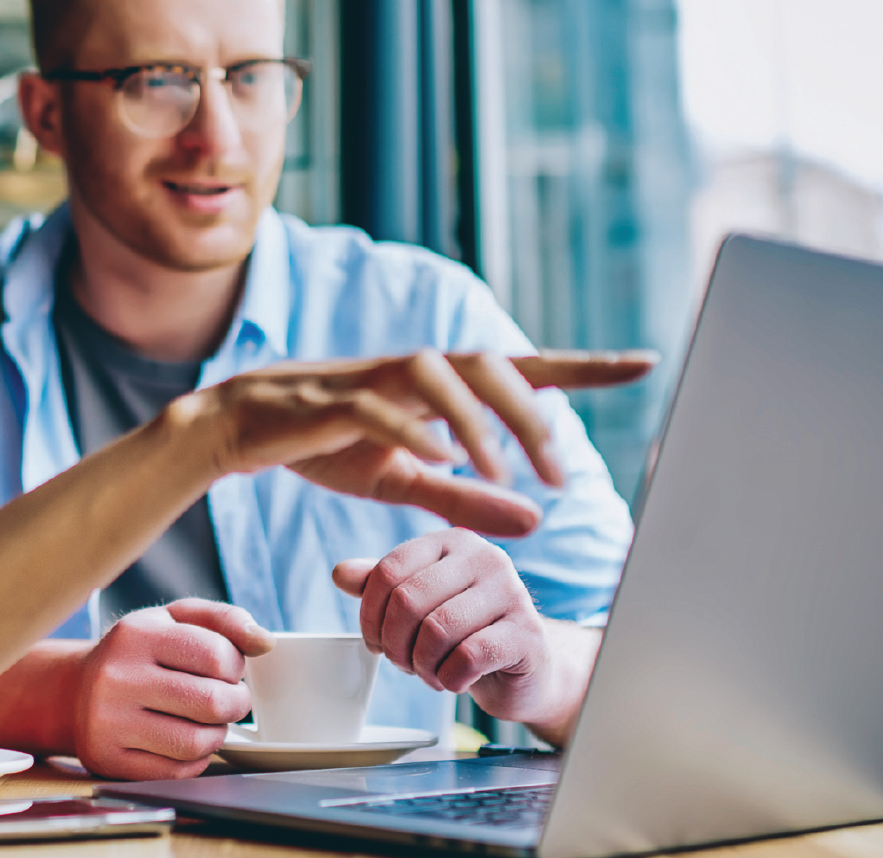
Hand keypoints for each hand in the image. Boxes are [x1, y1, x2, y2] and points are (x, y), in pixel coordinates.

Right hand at [71, 600, 272, 779]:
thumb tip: (264, 642)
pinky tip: (185, 741)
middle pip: (211, 703)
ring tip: (208, 721)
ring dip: (217, 734)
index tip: (227, 669)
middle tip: (229, 699)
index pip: (216, 655)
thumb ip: (223, 619)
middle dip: (235, 703)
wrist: (72, 691)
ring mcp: (108, 722)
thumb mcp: (173, 618)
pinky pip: (176, 772)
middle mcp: (116, 677)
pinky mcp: (108, 760)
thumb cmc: (136, 653)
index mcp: (136, 634)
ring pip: (196, 743)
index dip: (236, 667)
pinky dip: (195, 760)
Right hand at [184, 349, 653, 537]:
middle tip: (559, 474)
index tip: (644, 362)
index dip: (582, 366)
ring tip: (502, 471)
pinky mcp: (330, 400)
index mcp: (438, 386)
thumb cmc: (325, 445)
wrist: (238, 429)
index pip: (521, 367)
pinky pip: (379, 406)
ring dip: (479, 420)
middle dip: (533, 413)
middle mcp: (413, 370)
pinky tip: (439, 457)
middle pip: (488, 363)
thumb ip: (467, 496)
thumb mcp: (404, 480)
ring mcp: (371, 378)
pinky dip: (413, 427)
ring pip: (439, 374)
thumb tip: (537, 520)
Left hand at [334, 529, 591, 741]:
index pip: (389, 570)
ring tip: (429, 673)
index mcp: (452, 542)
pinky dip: (449, 679)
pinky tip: (455, 681)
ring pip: (437, 630)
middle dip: (395, 644)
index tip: (374, 642)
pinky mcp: (528, 634)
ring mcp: (512, 593)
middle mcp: (485, 557)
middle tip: (403, 663)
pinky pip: (468, 657)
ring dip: (421, 665)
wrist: (526, 668)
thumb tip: (339, 573)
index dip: (370, 615)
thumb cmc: (466, 633)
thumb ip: (382, 586)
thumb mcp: (420, 604)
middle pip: (409, 600)